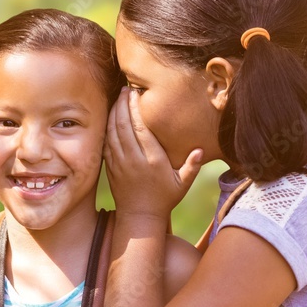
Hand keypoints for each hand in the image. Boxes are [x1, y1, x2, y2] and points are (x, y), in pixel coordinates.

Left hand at [105, 88, 202, 220]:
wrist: (139, 217)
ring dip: (113, 113)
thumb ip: (192, 166)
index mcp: (152, 159)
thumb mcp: (182, 184)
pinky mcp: (110, 167)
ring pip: (112, 131)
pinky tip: (110, 117)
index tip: (135, 93)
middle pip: (123, 124)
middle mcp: (133, 159)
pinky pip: (106, 142)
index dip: (135, 108)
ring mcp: (119, 163)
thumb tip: (200, 149)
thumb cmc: (164, 199)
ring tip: (118, 98)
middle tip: (125, 89)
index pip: (140, 127)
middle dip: (123, 104)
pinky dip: (107, 127)